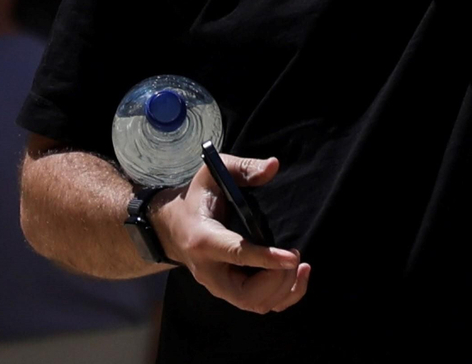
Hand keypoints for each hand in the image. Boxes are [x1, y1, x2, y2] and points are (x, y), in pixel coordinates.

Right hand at [150, 153, 310, 313]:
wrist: (173, 227)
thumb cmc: (198, 198)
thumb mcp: (214, 173)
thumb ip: (243, 168)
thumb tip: (273, 166)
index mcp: (204, 239)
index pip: (236, 254)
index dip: (265, 258)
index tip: (292, 256)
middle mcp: (210, 271)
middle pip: (248, 293)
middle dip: (278, 279)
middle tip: (294, 255)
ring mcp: (219, 287)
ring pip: (256, 304)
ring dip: (284, 289)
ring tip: (299, 264)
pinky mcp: (230, 293)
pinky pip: (259, 305)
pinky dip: (283, 297)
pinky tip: (296, 276)